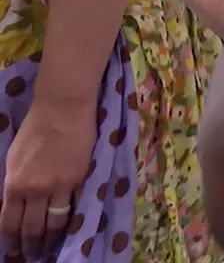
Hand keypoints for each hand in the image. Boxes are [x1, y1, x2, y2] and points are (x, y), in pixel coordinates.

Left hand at [0, 102, 95, 257]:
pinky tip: (70, 227)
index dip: (12, 242)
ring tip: (51, 247)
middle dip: (31, 246)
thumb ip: (13, 185)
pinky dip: (71, 220)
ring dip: (52, 239)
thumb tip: (12, 207)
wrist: (62, 110)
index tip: (14, 252)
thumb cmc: (34, 130)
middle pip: (32, 228)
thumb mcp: (12, 159)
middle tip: (32, 255)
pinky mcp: (80, 179)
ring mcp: (60, 186)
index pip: (9, 224)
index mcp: (14, 184)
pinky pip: (75, 208)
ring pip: (55, 223)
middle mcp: (35, 190)